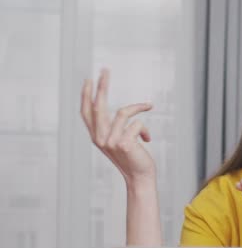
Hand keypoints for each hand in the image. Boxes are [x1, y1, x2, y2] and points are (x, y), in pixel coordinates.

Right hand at [80, 68, 156, 184]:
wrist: (140, 177)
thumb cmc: (133, 158)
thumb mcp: (121, 141)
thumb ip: (116, 128)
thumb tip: (124, 112)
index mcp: (97, 137)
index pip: (87, 113)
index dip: (86, 96)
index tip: (89, 80)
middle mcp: (100, 139)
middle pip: (98, 106)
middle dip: (102, 86)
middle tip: (105, 69)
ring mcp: (110, 142)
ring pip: (124, 112)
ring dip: (139, 107)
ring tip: (148, 107)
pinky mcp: (123, 144)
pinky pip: (137, 123)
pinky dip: (145, 129)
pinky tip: (147, 140)